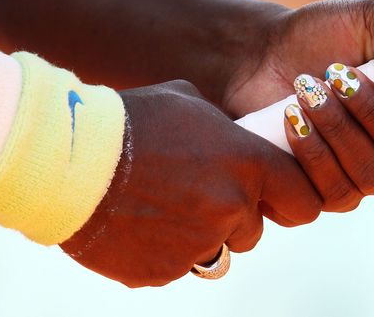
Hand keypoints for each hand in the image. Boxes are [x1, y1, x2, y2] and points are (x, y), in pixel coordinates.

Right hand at [60, 80, 320, 286]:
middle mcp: (232, 208)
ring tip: (160, 204)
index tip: (277, 199)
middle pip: (254, 229)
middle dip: (233, 217)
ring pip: (216, 248)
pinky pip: (177, 265)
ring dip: (199, 234)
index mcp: (247, 164)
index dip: (292, 199)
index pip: (303, 199)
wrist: (70, 158)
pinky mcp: (165, 271)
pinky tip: (137, 221)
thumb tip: (228, 137)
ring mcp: (199, 244)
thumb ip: (221, 127)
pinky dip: (163, 250)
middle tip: (195, 194)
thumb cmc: (131, 120)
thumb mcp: (186, 102)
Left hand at [223, 0, 373, 210]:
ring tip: (305, 88)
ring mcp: (369, 175)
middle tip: (336, 73)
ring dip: (338, 129)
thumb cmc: (324, 34)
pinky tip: (290, 116)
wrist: (264, 54)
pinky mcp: (327, 192)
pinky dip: (311, 153)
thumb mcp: (368, 13)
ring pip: (373, 176)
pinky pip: (332, 193)